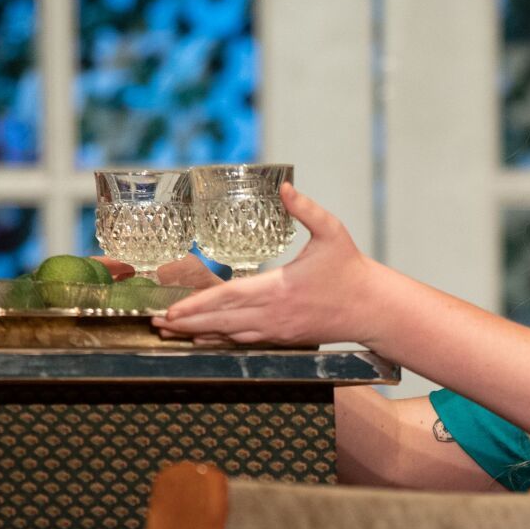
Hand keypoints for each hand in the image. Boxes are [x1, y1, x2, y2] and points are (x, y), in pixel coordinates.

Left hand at [153, 183, 383, 345]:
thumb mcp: (332, 231)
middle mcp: (275, 315)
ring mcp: (278, 330)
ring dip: (198, 333)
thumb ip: (305, 209)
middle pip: (221, 321)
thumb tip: (285, 187)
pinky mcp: (283, 338)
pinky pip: (244, 341)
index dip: (198, 304)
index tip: (174, 309)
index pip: (230, 298)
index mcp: (281, 289)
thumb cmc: (351, 269)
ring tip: (170, 332)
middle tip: (156, 322)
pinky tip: (202, 338)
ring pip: (230, 335)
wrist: (372, 308)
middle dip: (187, 323)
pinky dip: (220, 340)